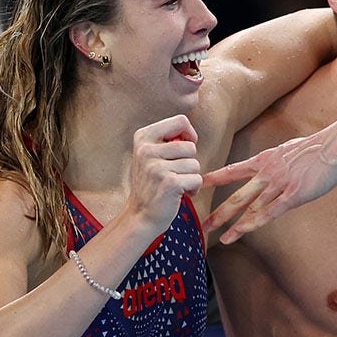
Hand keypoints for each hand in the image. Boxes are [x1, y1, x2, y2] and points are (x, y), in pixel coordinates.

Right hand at [127, 115, 202, 233]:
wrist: (140, 216)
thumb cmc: (151, 184)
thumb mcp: (151, 156)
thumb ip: (168, 141)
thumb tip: (190, 136)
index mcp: (143, 137)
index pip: (181, 120)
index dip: (189, 134)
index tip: (184, 149)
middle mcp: (146, 150)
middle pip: (191, 146)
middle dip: (189, 162)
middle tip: (174, 174)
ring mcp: (156, 167)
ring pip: (195, 164)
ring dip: (190, 177)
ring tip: (175, 185)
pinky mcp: (169, 183)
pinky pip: (197, 179)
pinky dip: (193, 189)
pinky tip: (179, 194)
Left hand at [202, 123, 336, 243]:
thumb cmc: (322, 145)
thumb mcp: (292, 148)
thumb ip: (281, 160)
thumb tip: (278, 164)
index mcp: (266, 159)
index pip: (233, 170)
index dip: (215, 178)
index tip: (198, 184)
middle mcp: (267, 172)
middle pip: (236, 195)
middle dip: (218, 212)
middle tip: (201, 224)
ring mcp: (279, 184)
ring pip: (250, 207)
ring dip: (233, 224)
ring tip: (219, 238)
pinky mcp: (294, 195)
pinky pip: (269, 212)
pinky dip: (253, 223)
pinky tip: (242, 232)